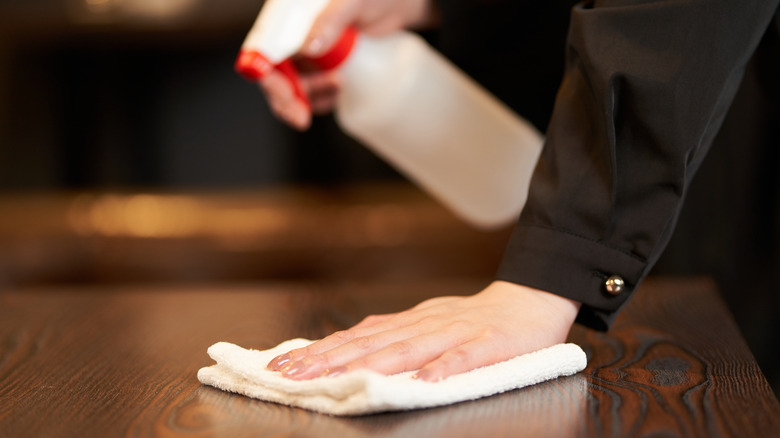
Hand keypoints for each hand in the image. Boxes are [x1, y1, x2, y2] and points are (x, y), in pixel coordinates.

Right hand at [257, 0, 437, 129]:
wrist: (403, 4)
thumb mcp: (354, 1)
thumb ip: (331, 19)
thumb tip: (308, 48)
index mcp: (289, 15)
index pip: (264, 45)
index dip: (264, 71)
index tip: (281, 91)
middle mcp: (293, 34)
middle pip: (274, 73)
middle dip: (284, 99)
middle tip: (300, 117)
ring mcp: (308, 52)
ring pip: (292, 87)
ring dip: (307, 99)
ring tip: (338, 85)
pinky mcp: (324, 67)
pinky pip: (313, 91)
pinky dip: (320, 99)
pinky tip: (339, 90)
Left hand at [266, 281, 580, 381]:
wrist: (530, 300)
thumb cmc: (475, 319)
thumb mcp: (427, 323)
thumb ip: (391, 335)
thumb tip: (344, 347)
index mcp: (409, 321)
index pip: (358, 336)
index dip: (321, 351)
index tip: (285, 366)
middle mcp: (426, 323)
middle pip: (372, 343)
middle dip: (330, 360)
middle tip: (293, 375)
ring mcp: (456, 332)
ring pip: (408, 348)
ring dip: (371, 364)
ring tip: (340, 381)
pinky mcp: (490, 343)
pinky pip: (465, 357)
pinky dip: (444, 367)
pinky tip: (425, 382)